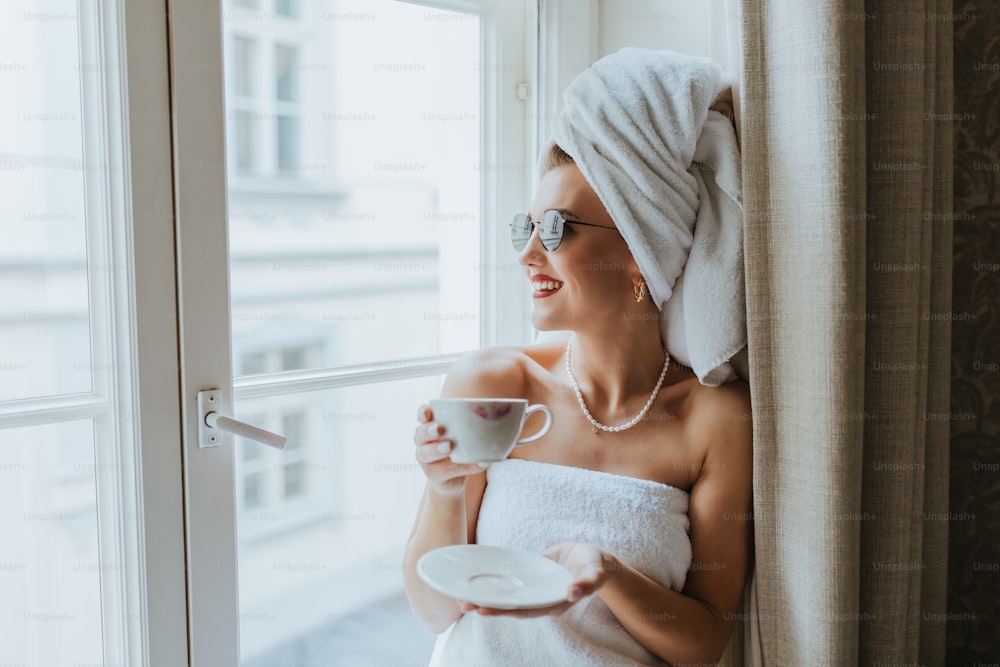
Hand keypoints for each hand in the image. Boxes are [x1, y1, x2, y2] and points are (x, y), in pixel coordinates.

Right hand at [413, 404, 485, 496]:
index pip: (422, 417)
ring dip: (437, 449)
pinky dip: (467, 467)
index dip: (423, 413)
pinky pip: (450, 470)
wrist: (453, 481)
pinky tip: (480, 464)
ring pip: (426, 454)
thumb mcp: (463, 437)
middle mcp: (423, 444)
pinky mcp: (435, 476)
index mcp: (429, 429)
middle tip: (439, 429)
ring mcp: (427, 461)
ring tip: (449, 447)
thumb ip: (473, 427)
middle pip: (419, 435)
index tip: (428, 410)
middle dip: (428, 430)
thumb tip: (506, 416)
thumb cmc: (458, 451)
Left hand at [458, 542, 613, 617]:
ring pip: (506, 595)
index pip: (523, 609)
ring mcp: (533, 589)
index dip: (503, 610)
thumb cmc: (595, 566)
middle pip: (509, 605)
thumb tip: (573, 592)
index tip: (482, 610)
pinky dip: (494, 582)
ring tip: (461, 598)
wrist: (593, 559)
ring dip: (485, 596)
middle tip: (462, 604)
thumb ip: (586, 583)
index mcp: (552, 602)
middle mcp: (539, 598)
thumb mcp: (594, 573)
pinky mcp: (529, 576)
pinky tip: (476, 579)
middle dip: (486, 605)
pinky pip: (510, 581)